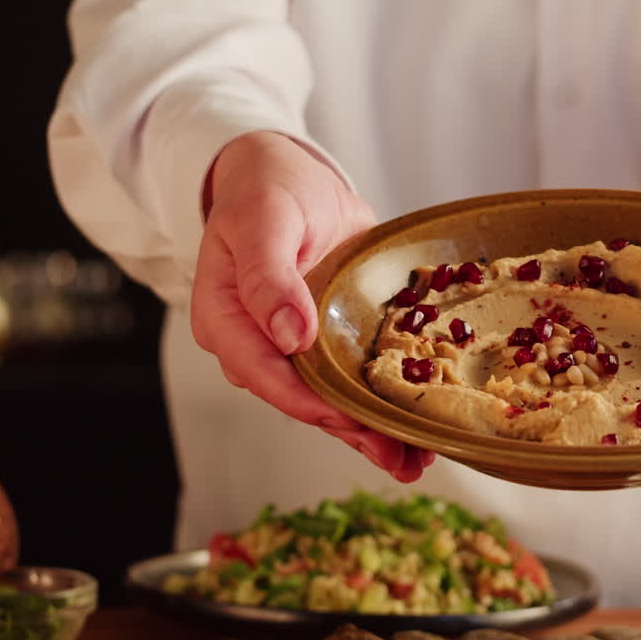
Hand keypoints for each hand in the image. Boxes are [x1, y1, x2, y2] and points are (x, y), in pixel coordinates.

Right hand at [191, 131, 433, 481]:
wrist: (290, 177)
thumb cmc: (266, 190)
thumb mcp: (263, 221)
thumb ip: (268, 275)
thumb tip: (286, 333)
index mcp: (226, 319)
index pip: (264, 372)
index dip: (308, 401)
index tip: (350, 417)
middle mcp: (257, 344)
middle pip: (301, 399)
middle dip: (349, 430)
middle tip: (397, 457)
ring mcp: (294, 348)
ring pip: (329, 400)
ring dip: (370, 434)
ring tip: (414, 462)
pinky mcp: (326, 344)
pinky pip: (350, 383)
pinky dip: (379, 408)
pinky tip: (414, 434)